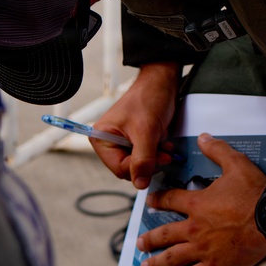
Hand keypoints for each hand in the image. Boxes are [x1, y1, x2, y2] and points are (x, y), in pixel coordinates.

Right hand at [92, 62, 179, 188]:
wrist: (163, 81)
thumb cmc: (149, 98)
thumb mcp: (146, 131)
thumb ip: (142, 159)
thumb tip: (140, 183)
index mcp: (102, 137)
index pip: (119, 168)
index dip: (139, 167)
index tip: (157, 159)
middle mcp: (109, 141)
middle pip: (129, 168)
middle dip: (149, 161)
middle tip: (163, 152)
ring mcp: (123, 141)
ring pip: (140, 164)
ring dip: (155, 157)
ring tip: (164, 144)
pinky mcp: (136, 140)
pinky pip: (146, 155)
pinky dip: (157, 152)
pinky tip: (163, 142)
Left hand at [136, 133, 265, 265]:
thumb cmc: (255, 193)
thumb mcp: (236, 164)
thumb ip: (217, 150)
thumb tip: (204, 137)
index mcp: (197, 203)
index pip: (169, 200)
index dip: (157, 200)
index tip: (149, 202)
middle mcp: (193, 228)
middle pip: (163, 234)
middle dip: (149, 239)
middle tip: (140, 243)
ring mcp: (202, 249)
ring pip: (172, 258)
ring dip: (156, 262)